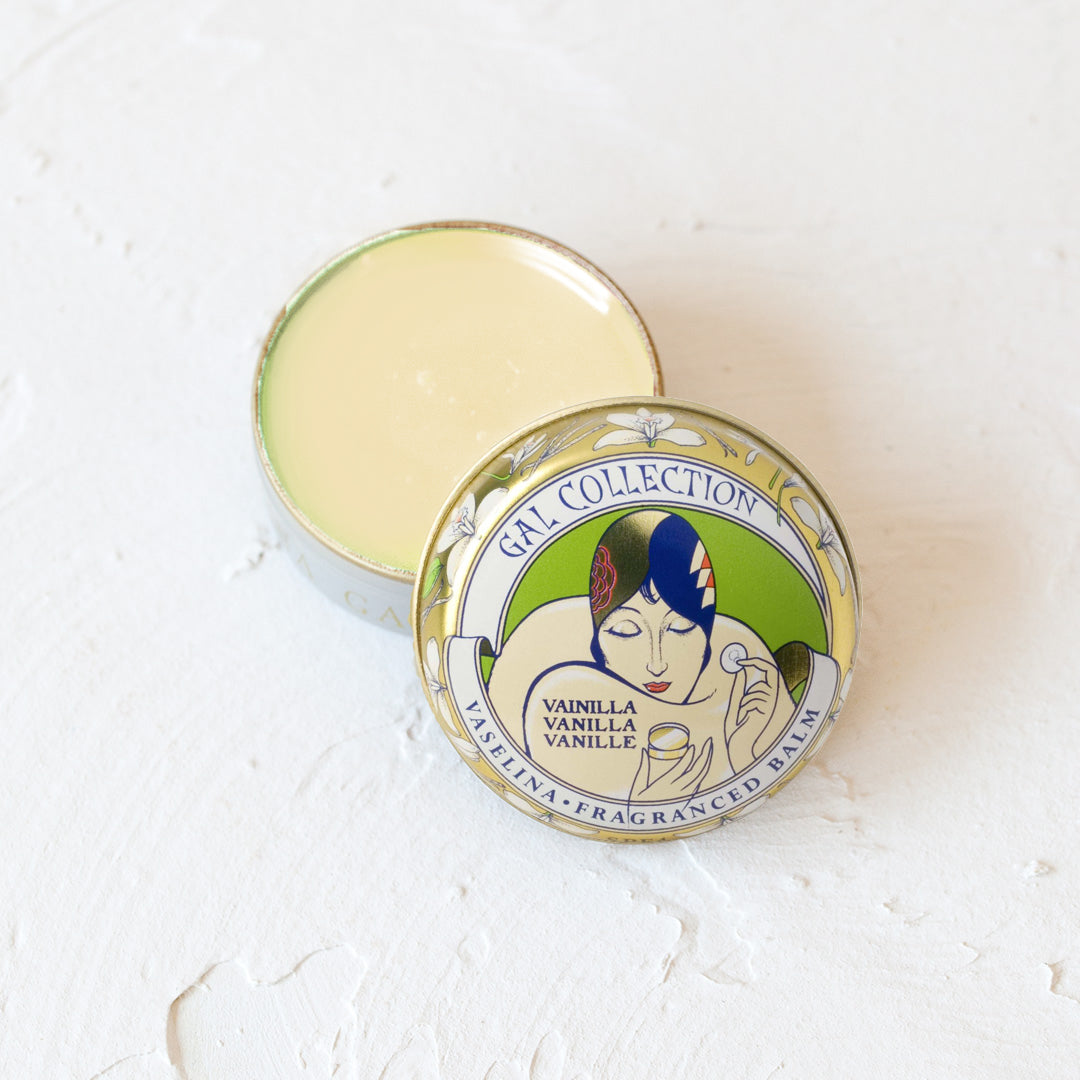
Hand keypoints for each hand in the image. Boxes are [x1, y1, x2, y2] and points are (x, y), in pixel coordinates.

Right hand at [630, 738, 713, 801]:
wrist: (644, 826)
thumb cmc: (638, 807)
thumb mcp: (637, 787)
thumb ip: (643, 768)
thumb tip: (644, 751)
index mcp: (665, 785)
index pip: (682, 767)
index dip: (689, 756)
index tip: (694, 746)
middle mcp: (677, 790)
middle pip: (696, 771)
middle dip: (704, 756)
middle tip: (709, 742)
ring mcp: (683, 796)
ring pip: (699, 779)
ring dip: (705, 765)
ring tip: (709, 752)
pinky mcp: (685, 802)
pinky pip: (696, 787)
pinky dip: (701, 776)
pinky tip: (702, 769)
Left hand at [724, 657, 780, 771]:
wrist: (740, 750)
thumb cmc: (738, 731)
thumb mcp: (738, 706)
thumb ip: (740, 689)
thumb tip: (741, 670)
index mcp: (772, 700)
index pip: (772, 675)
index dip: (759, 663)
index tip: (741, 661)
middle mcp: (779, 703)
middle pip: (773, 672)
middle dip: (757, 662)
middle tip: (740, 661)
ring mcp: (778, 707)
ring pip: (759, 688)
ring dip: (746, 699)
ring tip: (743, 716)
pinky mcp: (773, 712)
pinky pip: (755, 698)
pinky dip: (746, 706)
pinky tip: (746, 719)